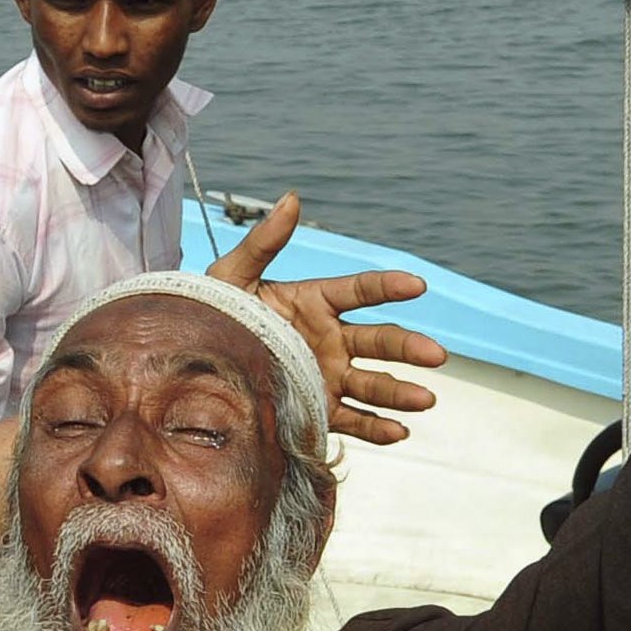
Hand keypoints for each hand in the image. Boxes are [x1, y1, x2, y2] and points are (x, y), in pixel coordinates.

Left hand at [205, 191, 446, 444]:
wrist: (194, 367)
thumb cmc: (214, 313)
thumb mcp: (233, 275)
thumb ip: (264, 242)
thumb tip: (292, 198)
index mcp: (315, 301)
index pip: (360, 291)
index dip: (388, 287)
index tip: (417, 284)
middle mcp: (331, 339)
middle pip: (379, 341)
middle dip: (409, 347)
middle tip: (437, 354)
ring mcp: (329, 376)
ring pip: (373, 384)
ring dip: (401, 392)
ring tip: (427, 399)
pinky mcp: (320, 410)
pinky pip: (354, 421)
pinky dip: (377, 428)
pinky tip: (399, 432)